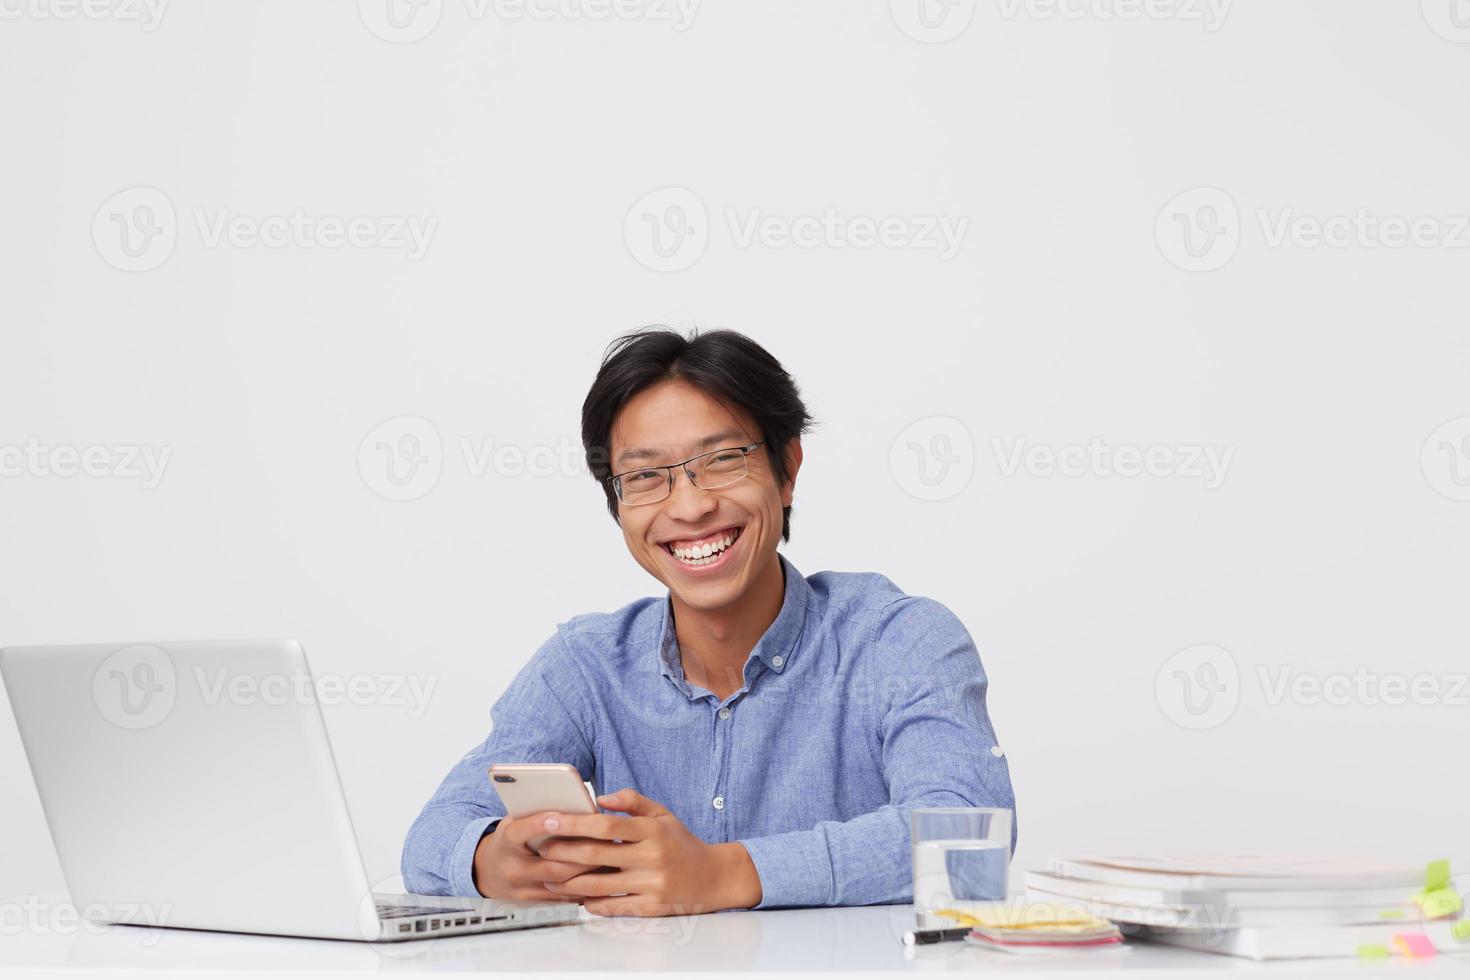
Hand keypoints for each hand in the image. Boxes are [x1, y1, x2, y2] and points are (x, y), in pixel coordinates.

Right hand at [471, 812, 608, 902]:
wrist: (489, 870)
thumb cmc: (512, 840)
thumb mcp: (517, 819)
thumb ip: (537, 812)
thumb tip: (571, 802)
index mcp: (507, 840)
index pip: (521, 831)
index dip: (541, 823)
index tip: (560, 815)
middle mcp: (513, 868)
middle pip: (551, 865)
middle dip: (582, 855)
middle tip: (606, 844)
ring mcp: (522, 889)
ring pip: (561, 885)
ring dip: (588, 873)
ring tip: (610, 861)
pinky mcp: (533, 904)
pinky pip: (563, 899)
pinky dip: (583, 888)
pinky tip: (600, 878)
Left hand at [535, 788, 762, 916]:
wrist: (713, 877)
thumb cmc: (681, 843)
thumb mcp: (663, 814)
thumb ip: (632, 801)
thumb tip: (600, 797)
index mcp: (652, 830)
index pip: (606, 825)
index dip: (575, 823)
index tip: (551, 820)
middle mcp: (651, 857)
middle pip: (597, 855)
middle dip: (563, 852)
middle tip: (541, 849)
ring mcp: (651, 884)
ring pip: (599, 885)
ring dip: (569, 882)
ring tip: (548, 878)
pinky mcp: (651, 907)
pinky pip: (613, 906)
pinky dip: (591, 903)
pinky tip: (576, 897)